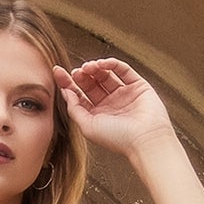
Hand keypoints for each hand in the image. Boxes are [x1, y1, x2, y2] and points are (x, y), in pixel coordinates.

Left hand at [53, 58, 175, 158]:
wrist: (145, 139)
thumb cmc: (118, 139)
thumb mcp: (87, 127)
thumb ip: (74, 109)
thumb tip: (66, 92)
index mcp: (97, 116)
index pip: (80, 96)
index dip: (68, 83)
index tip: (57, 71)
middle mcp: (110, 104)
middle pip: (91, 84)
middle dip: (82, 75)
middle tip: (76, 71)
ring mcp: (123, 94)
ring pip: (105, 74)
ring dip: (95, 68)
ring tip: (88, 67)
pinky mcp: (137, 85)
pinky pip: (123, 69)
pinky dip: (111, 64)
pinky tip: (102, 64)